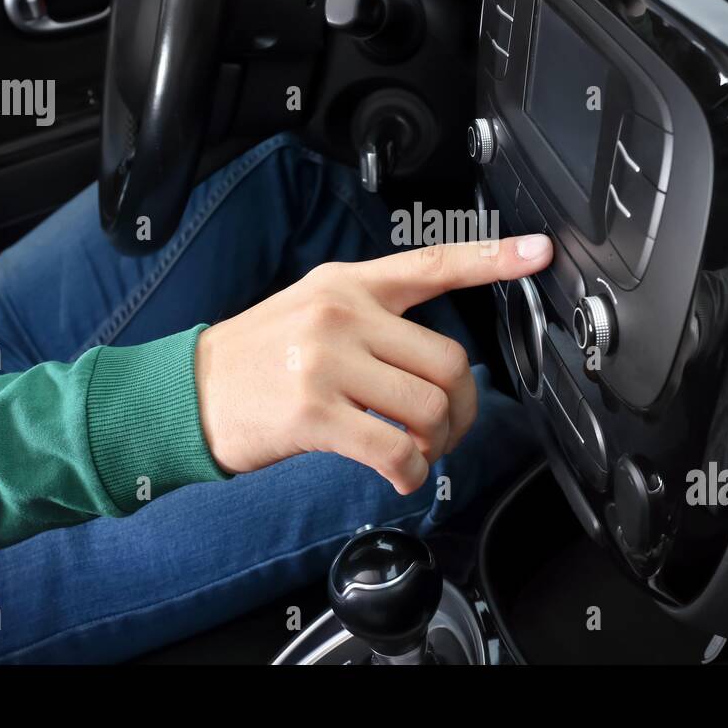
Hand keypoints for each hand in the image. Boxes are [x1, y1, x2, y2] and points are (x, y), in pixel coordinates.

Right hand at [195, 235, 553, 494]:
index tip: (539, 252)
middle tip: (447, 430)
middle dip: (462, 408)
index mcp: (350, 284)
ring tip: (418, 453)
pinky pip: (395, 449)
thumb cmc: (258, 356)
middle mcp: (343, 314)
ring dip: (438, 445)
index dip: (494, 258)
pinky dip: (412, 472)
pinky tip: (401, 475)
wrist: (188, 393)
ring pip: (430, 408)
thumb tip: (438, 360)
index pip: (434, 263)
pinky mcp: (314, 412)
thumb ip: (374, 316)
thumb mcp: (313, 309)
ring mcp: (327, 361)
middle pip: (449, 361)